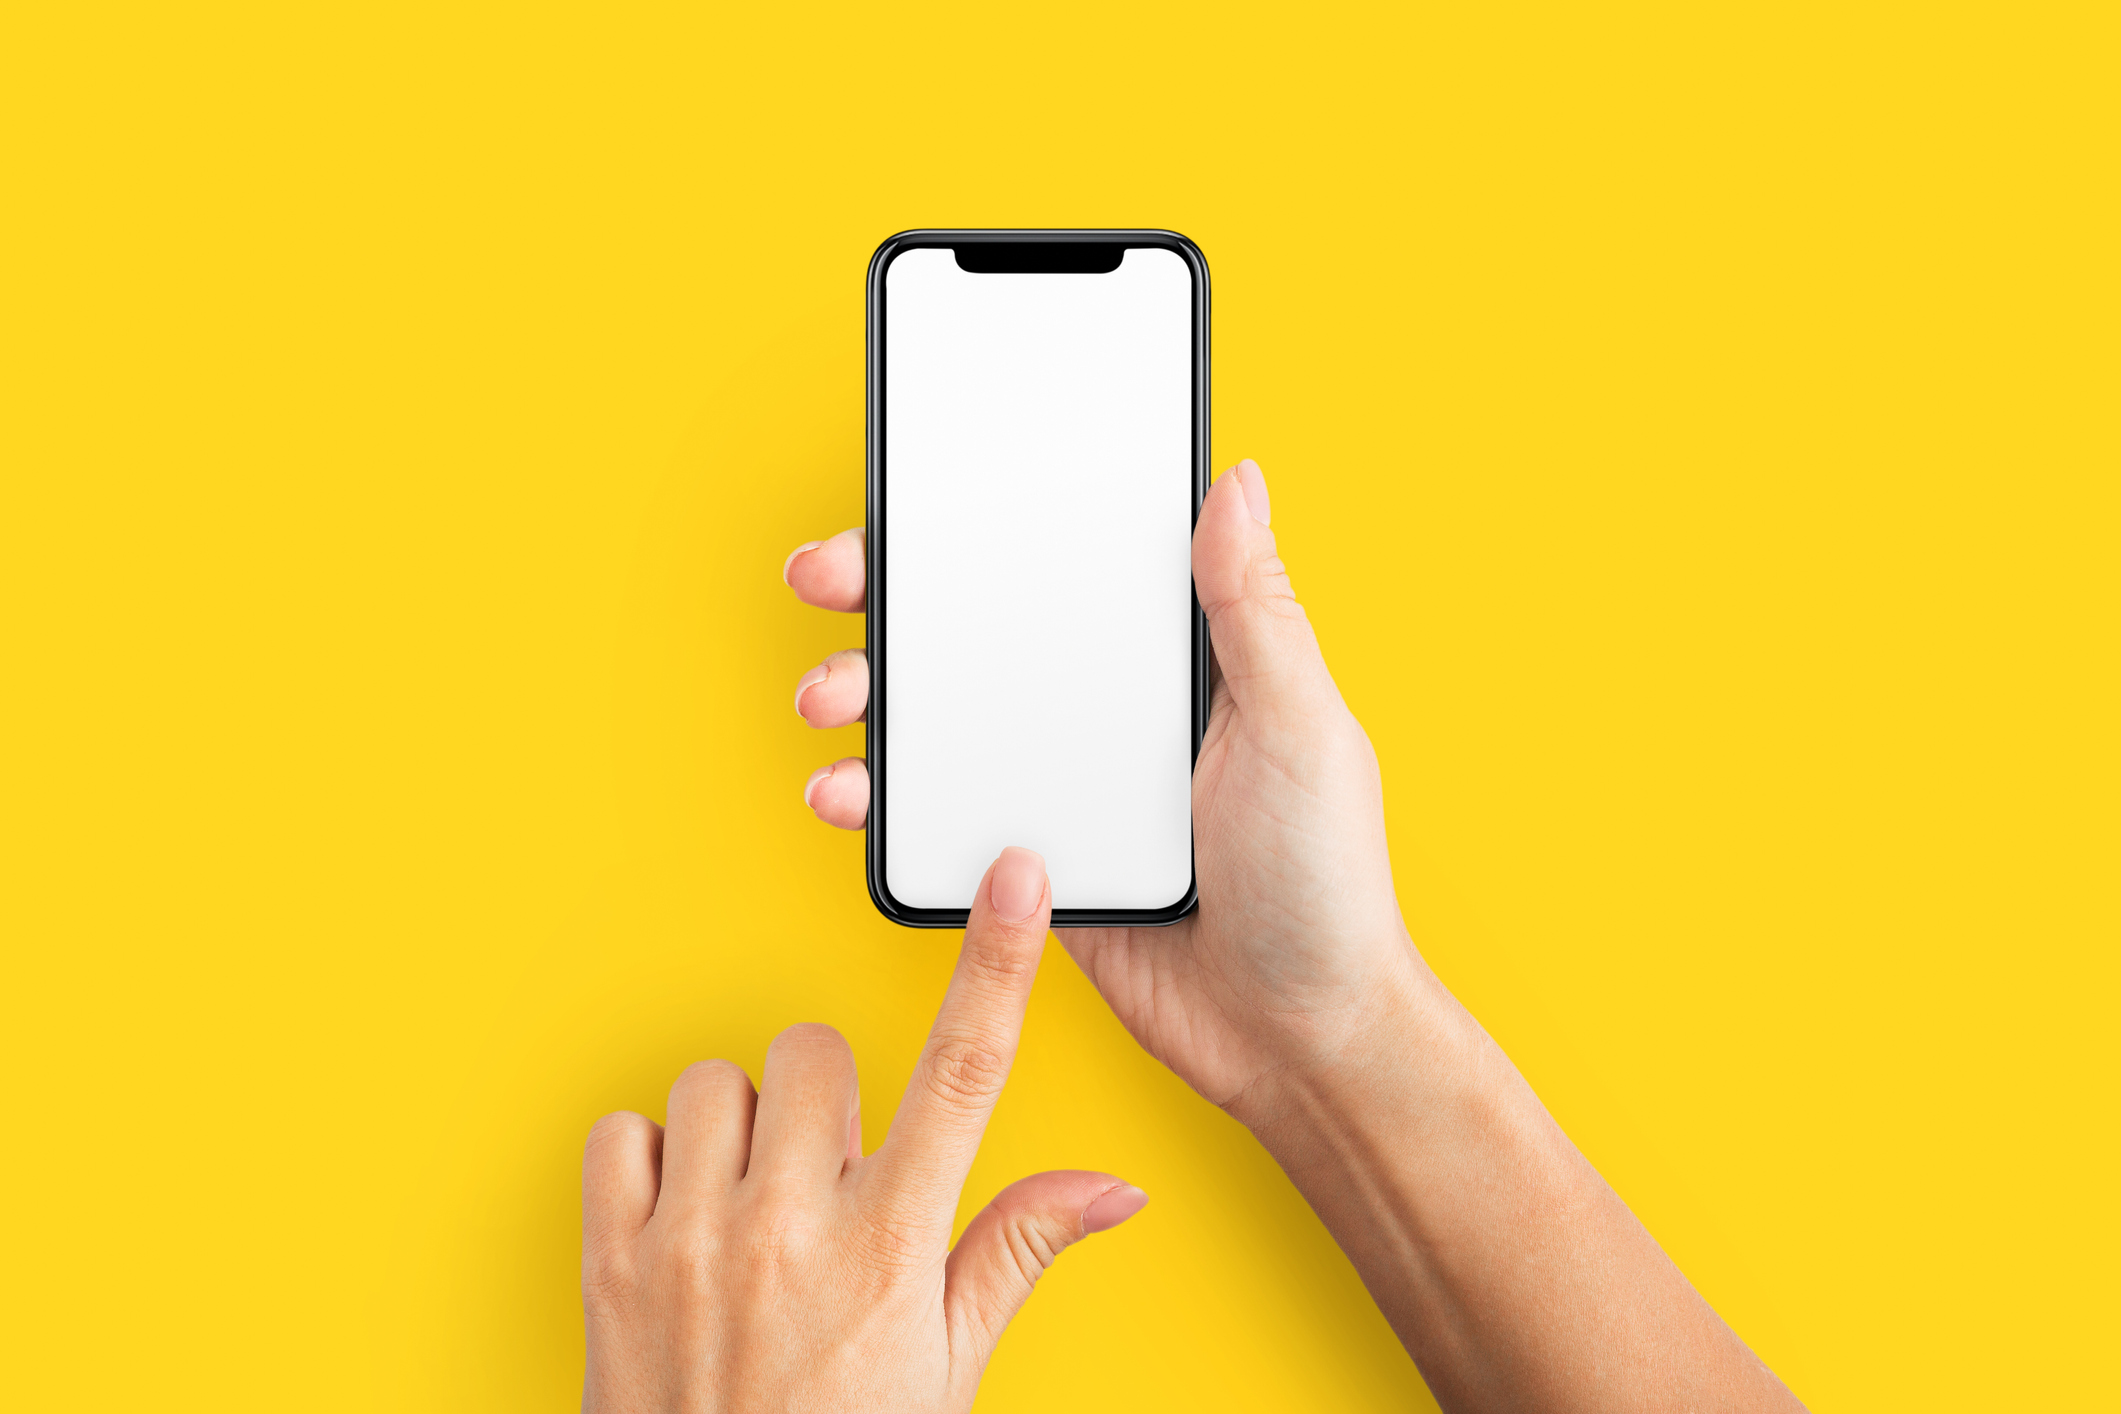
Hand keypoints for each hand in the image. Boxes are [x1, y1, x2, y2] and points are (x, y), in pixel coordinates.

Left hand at [581, 847, 1149, 1412]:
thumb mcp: (952, 1368)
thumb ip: (1018, 1249)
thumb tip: (1112, 1189)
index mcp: (892, 1247)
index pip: (963, 1074)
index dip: (996, 963)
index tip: (1016, 883)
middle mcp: (792, 1229)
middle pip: (816, 1054)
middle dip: (828, 1101)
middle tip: (833, 1178)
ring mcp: (695, 1242)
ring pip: (719, 1083)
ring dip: (742, 1130)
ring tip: (756, 1205)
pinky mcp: (612, 1260)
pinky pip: (624, 1132)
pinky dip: (652, 1161)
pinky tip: (687, 1212)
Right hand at [786, 460, 1419, 1110]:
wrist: (1298, 1042)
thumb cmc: (1328, 886)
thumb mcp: (1302, 730)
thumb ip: (1256, 613)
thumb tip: (1238, 485)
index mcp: (1181, 665)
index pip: (1072, 568)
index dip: (990, 527)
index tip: (916, 503)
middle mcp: (1114, 715)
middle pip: (984, 633)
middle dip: (894, 601)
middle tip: (830, 581)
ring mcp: (1066, 791)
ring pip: (945, 723)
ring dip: (870, 698)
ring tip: (830, 699)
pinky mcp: (1031, 867)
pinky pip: (941, 821)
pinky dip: (884, 803)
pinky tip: (847, 794)